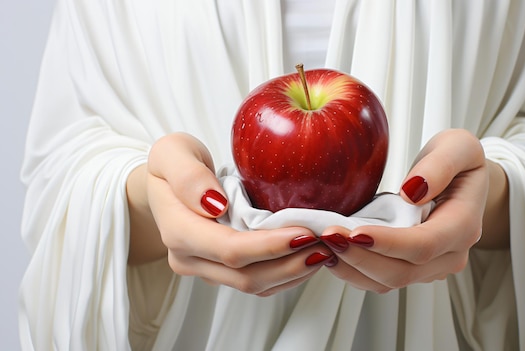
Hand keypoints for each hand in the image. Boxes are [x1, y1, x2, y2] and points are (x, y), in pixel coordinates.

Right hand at [138, 132, 333, 295]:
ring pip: (255, 285)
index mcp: (178, 232)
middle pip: (246, 276)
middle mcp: (190, 260)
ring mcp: (205, 270)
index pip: (230, 249)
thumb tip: (215, 203)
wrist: (162, 187)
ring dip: (293, 273)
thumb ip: (187, 175)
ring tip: (326, 251)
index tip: (305, 232)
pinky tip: (308, 256)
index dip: (270, 246)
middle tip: (327, 245)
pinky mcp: (221, 272)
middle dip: (291, 264)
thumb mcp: (172, 153)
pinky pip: (257, 283)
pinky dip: (287, 274)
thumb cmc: (172, 165)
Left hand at [319, 129, 489, 292]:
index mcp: (463, 225)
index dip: (387, 243)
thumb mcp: (458, 146)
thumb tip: (413, 190)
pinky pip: (380, 280)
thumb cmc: (460, 163)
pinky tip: (332, 252)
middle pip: (401, 271)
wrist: (463, 183)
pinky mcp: (412, 269)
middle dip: (359, 256)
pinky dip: (353, 269)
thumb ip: (441, 164)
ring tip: (322, 244)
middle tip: (327, 235)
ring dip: (351, 266)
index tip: (354, 232)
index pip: (424, 245)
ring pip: (387, 281)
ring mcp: (431, 267)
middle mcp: (449, 255)